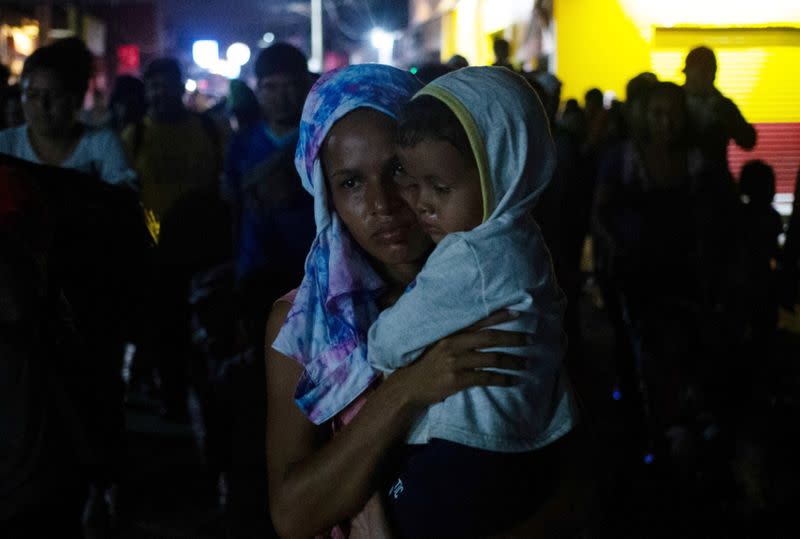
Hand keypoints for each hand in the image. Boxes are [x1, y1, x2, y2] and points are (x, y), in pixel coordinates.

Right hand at [387, 310, 528, 408]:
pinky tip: (511, 381)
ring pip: (491, 359)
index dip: (499, 316)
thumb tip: (483, 332)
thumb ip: (457, 338)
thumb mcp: (439, 345)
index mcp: (450, 333)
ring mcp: (455, 362)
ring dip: (512, 361)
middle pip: (490, 338)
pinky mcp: (457, 380)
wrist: (409, 386)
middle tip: (530, 339)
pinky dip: (501, 379)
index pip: (479, 321)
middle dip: (512, 338)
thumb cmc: (426, 364)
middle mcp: (453, 344)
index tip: (518, 312)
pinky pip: (485, 377)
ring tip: (526, 364)